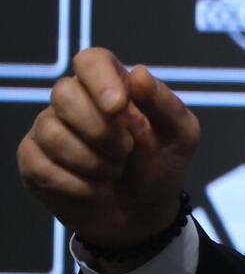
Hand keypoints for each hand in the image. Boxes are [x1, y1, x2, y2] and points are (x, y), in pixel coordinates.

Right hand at [16, 49, 199, 268]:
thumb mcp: (182, 135)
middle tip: (126, 150)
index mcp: (113, 85)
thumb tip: (138, 72)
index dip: (99, 79)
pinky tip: (95, 188)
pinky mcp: (34, 160)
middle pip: (64, 93)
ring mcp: (50, 128)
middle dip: (100, 130)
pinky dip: (76, 183)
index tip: (117, 108)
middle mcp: (76, 101)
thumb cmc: (162, 165)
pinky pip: (40, 164)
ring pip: (50, 130)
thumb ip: (165, 104)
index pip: (91, 60)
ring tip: (113, 171)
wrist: (143, 213)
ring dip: (92, 161)